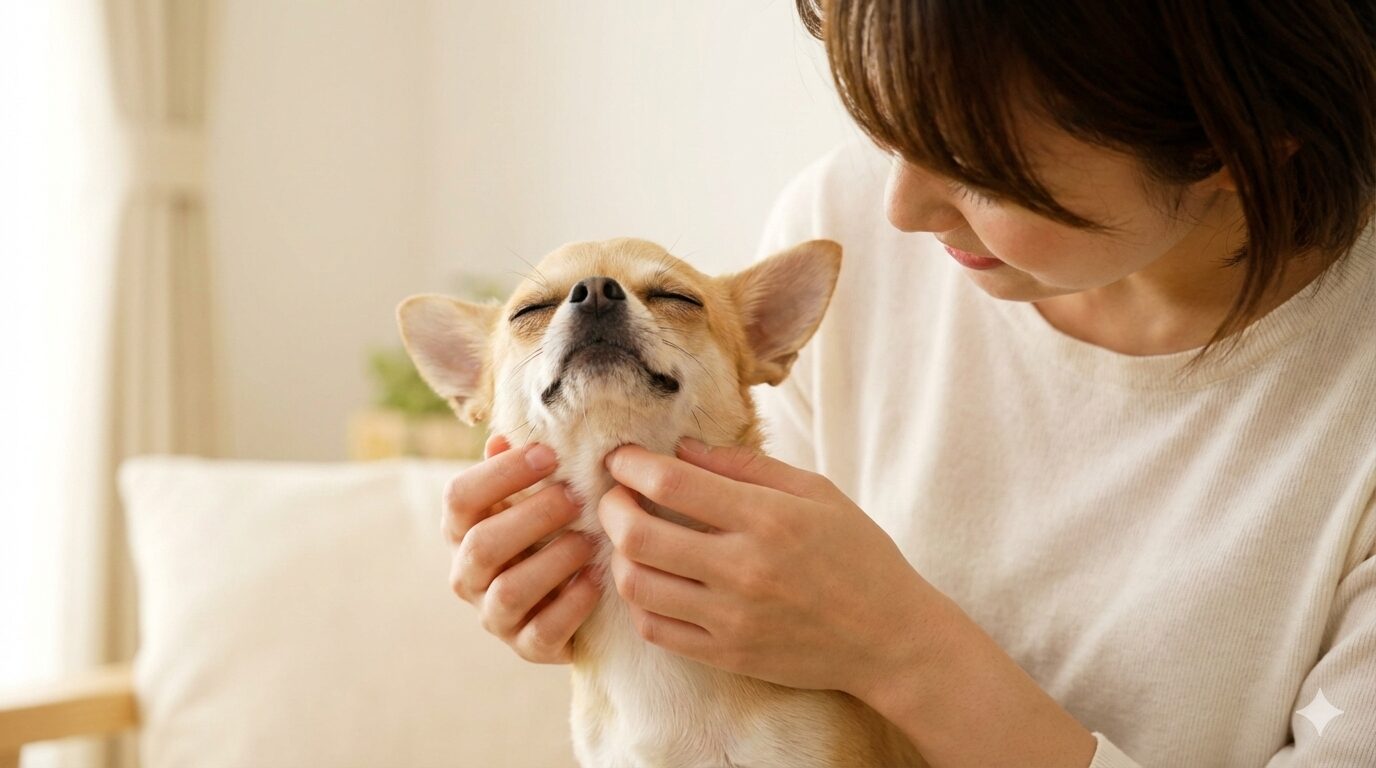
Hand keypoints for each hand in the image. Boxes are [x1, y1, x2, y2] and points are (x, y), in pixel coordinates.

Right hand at [443, 434, 599, 663]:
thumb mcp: (532, 499)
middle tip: (575, 497)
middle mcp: (468, 576)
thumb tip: (502, 438)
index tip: (548, 455)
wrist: (573, 598)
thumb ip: (517, 472)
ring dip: (553, 562)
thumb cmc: (548, 532)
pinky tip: (597, 580)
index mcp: (462, 531)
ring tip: (588, 541)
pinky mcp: (527, 648)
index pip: (459, 498)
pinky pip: (542, 632)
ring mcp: (494, 616)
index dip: (501, 473)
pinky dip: (571, 606)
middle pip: (482, 545)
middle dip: (532, 516)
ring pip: (509, 592)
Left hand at [597, 439, 936, 700]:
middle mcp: (743, 569)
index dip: (631, 464)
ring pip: (636, 584)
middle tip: (614, 496)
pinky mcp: (727, 654)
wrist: (890, 639)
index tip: (621, 457)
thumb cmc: (857, 554)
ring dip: (619, 555)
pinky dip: (640, 601)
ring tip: (630, 539)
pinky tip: (651, 581)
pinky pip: (655, 629)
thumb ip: (746, 465)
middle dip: (610, 506)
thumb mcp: (816, 492)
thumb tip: (681, 447)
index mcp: (768, 518)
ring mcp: (731, 618)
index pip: (672, 482)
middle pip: (638, 534)